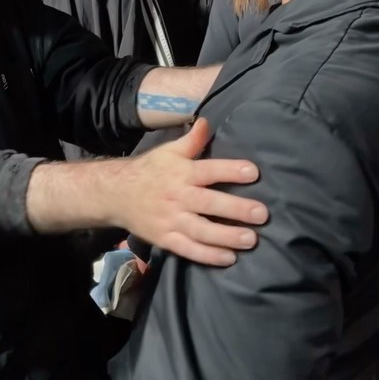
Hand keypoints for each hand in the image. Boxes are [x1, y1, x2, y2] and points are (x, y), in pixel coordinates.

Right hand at [115, 117, 266, 265]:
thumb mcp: (169, 151)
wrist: (116, 194)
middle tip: (262, 214)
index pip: (209, 170)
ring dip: (227, 236)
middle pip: (209, 203)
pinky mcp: (166, 239)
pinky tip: (229, 258)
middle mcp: (178, 196)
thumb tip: (207, 121)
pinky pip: (189, 249)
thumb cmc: (150, 171)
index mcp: (181, 172)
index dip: (231, 170)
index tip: (254, 173)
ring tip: (251, 239)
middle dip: (236, 209)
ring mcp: (171, 220)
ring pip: (202, 231)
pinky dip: (208, 256)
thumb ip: (191, 140)